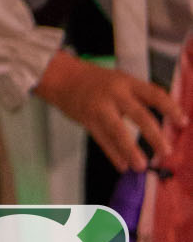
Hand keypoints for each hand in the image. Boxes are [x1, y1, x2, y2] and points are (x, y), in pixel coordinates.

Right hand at [32, 49, 185, 172]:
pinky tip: (123, 166)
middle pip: (139, 115)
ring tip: (142, 166)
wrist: (61, 75)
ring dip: (131, 150)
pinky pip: (102, 140)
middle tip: (166, 152)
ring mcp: (100, 107)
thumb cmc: (96, 81)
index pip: (154, 94)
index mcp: (127, 82)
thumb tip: (164, 121)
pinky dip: (114, 154)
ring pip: (119, 131)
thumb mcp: (119, 81)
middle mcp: (115, 93)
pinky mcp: (87, 120)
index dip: (170, 108)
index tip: (183, 123)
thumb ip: (138, 98)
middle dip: (154, 136)